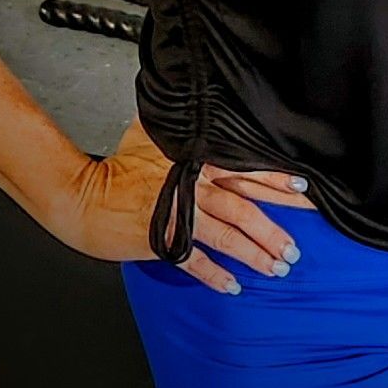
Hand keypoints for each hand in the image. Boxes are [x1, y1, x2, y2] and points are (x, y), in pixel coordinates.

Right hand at [56, 118, 318, 293]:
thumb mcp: (151, 132)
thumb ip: (182, 125)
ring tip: (278, 267)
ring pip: (227, 236)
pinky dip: (215, 275)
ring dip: (255, 253)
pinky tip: (234, 287)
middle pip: (244, 206)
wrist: (83, 197)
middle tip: (297, 245)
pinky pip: (195, 261)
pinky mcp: (163, 240)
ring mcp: (179, 215)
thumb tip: (199, 101)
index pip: (245, 169)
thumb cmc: (117, 165)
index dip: (276, 180)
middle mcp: (193, 187)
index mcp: (196, 160)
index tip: (304, 191)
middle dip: (275, 227)